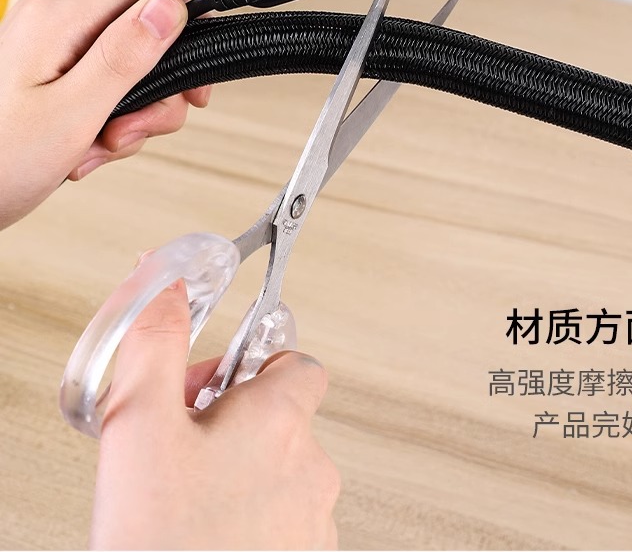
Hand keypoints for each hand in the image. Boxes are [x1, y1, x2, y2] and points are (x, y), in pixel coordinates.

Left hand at [0, 0, 207, 227]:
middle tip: (127, 135)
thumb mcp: (73, 115)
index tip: (195, 83)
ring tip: (93, 153)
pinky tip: (78, 154)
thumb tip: (171, 5)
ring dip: (124, 118)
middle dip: (148, 95)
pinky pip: (95, 88)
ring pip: (122, 70)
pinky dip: (98, 124)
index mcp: (57, 17)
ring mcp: (44, 48)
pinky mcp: (41, 73)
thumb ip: (125, 56)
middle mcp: (50, 21)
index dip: (183, 35)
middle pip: (139, 38)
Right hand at [91, 278, 339, 549]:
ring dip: (245, 473)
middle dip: (237, 421)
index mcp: (278, 421)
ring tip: (189, 498)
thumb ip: (155, 343)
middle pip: (286, 418)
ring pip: (286, 473)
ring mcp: (314, 525)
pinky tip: (207, 534)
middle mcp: (311, 470)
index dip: (251, 364)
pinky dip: (254, 521)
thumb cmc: (160, 544)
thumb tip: (167, 285)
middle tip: (184, 443)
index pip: (297, 361)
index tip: (211, 383)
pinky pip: (287, 524)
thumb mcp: (137, 427)